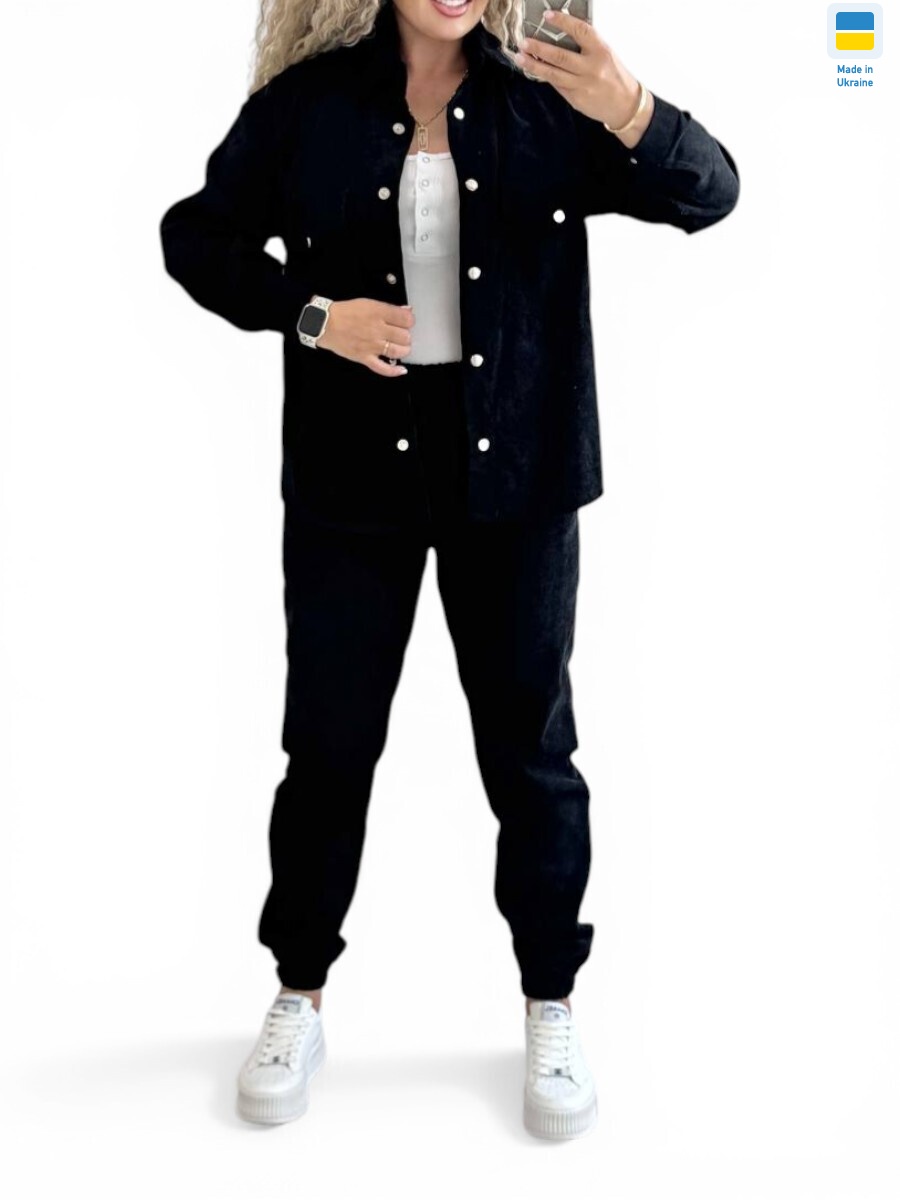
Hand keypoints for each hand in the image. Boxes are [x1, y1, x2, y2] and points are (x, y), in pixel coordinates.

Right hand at [316, 299, 414, 376]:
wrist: (325, 324)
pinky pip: (383, 368)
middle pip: (405, 336)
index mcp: (378, 313)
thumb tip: (407, 311)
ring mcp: (372, 346)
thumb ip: (388, 308)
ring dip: (404, 350)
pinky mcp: (365, 358)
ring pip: (398, 351)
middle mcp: (377, 330)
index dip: (409, 321)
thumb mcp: (368, 303)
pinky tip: (402, 370)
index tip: (406, 322)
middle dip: (405, 335)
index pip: (406, 319)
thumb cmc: (345, 312)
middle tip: (400, 334)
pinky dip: (394, 371)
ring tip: (401, 347)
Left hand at [512, 7, 653, 148]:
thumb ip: (586, 45)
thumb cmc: (615, 75)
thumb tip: (560, 34)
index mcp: (601, 50)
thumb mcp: (605, 54)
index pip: (580, 31)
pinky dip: (545, 76)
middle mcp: (591, 68)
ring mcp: (582, 85)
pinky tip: (534, 69)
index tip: (547, 15)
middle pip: (560, 56)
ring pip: (553, 74)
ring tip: (520, 57)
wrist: (625, 105)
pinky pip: (557, 85)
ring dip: (534, 65)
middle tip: (523, 42)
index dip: (562, 22)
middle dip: (539, 48)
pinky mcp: (576, 99)